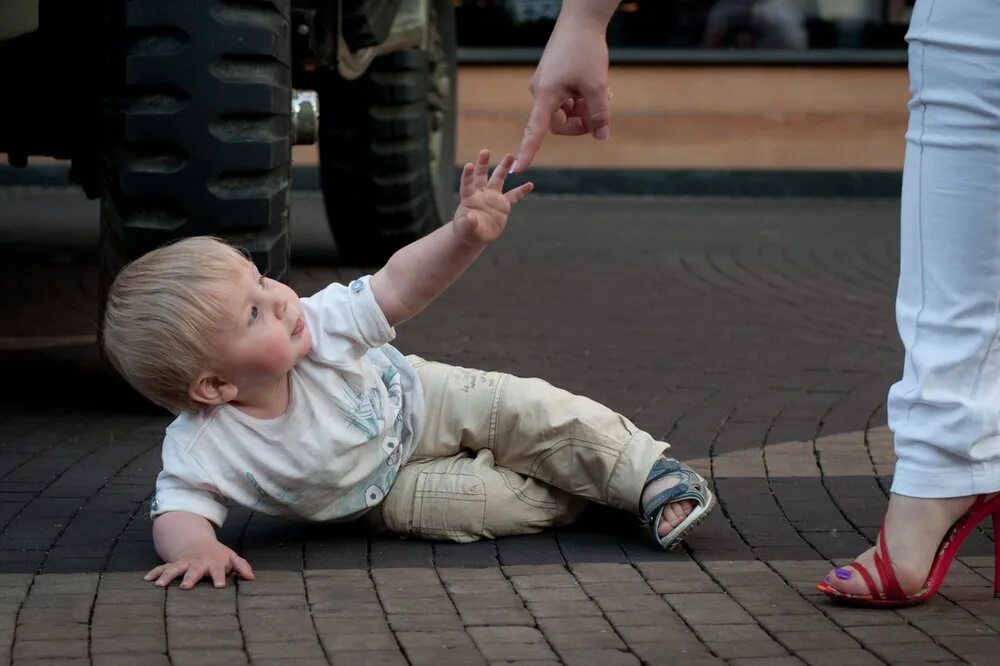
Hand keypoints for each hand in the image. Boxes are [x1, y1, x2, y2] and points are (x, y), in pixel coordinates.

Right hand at [144, 542, 253, 589]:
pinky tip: (147, 579)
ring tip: (160, 585)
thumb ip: (242, 567)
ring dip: (167, 576)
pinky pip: (162, 568)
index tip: (220, 585)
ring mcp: (184, 563)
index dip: (220, 577)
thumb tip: (252, 578)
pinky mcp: (173, 564)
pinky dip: (155, 572)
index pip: (218, 570)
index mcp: (213, 562)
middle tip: (186, 586)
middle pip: (194, 571)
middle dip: (190, 578)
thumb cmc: (218, 555)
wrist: (198, 543)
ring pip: (174, 569)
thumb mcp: (231, 558)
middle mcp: (197, 563)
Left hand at [453, 150, 532, 245]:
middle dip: (483, 163)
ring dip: (503, 167)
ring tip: (510, 156)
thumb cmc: (467, 231)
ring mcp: (492, 197)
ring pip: (498, 179)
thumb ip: (468, 223)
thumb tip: (471, 218)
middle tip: (485, 151)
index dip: (468, 175)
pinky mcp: (503, 205)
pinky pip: (514, 196)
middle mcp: (480, 194)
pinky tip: (530, 184)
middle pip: (481, 175)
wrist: (476, 235)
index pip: (467, 184)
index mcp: (469, 198)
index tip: (469, 165)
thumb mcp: (466, 229)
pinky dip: (522, 190)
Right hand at [514, 18, 610, 172]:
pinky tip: (598, 88)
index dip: (528, 151)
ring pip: (565, 111)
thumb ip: (599, 115)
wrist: (581, 20)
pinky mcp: (554, 78)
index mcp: (545, 95)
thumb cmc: (586, 51)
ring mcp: (547, 84)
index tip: (519, 168)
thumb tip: (602, 137)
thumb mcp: (597, 87)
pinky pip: (566, 98)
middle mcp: (541, 92)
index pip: (534, 131)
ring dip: (584, 109)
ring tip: (605, 95)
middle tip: (602, 115)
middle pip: (558, 124)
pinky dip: (582, 99)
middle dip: (580, 123)